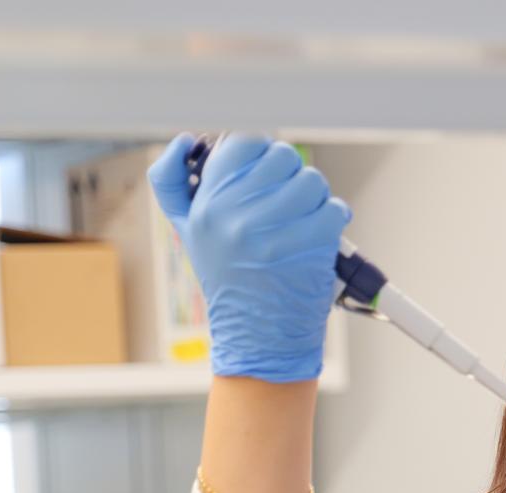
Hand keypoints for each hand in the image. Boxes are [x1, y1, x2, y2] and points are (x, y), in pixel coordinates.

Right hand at [147, 133, 350, 382]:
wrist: (258, 338)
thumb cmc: (227, 282)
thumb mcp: (186, 231)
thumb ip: (171, 181)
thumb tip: (184, 139)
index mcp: (206, 205)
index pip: (244, 141)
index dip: (261, 154)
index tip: (263, 175)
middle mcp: (236, 216)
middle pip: (282, 156)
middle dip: (289, 175)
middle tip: (285, 202)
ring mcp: (274, 232)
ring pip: (311, 179)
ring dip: (314, 196)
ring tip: (302, 219)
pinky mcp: (310, 246)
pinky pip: (333, 207)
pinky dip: (333, 217)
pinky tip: (318, 234)